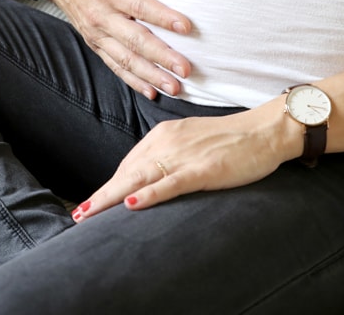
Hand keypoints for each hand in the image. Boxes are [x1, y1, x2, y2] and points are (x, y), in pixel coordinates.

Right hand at [45, 0, 192, 98]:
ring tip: (176, 87)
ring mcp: (96, 33)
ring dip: (151, 75)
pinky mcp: (94, 43)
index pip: (138, 6)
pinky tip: (152, 91)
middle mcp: (101, 15)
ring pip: (126, 59)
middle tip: (186, 69)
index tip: (186, 26)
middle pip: (135, 40)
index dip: (162, 16)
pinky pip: (115, 65)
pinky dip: (133, 81)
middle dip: (162, 57)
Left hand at [71, 105, 298, 221]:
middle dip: (101, 195)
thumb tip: (149, 178)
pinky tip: (131, 204)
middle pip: (126, 173)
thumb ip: (169, 156)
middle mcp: (167, 143)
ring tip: (90, 213)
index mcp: (163, 135)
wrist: (264, 130)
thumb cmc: (231, 139)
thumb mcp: (191, 143)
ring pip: (139, 179)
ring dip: (111, 197)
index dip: (109, 186)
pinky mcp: (203, 169)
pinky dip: (148, 194)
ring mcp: (183, 156)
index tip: (92, 203)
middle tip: (78, 214)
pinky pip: (170, 183)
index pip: (129, 165)